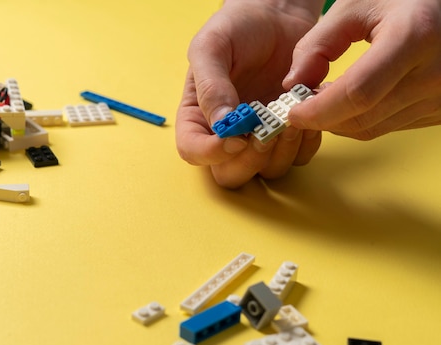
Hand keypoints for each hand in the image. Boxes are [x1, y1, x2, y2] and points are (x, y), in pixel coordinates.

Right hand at [176, 0, 323, 188]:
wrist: (277, 12)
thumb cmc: (237, 26)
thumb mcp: (212, 47)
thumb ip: (210, 86)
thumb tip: (221, 125)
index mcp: (198, 115)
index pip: (192, 151)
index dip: (210, 154)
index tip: (235, 138)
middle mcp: (227, 133)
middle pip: (228, 174)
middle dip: (248, 161)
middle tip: (266, 134)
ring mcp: (259, 136)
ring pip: (266, 171)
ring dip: (280, 153)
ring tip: (291, 119)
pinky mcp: (289, 133)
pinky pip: (298, 157)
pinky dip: (306, 143)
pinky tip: (307, 115)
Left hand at [285, 0, 440, 139]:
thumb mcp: (359, 5)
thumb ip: (319, 42)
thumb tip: (293, 83)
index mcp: (414, 38)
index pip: (357, 94)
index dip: (318, 110)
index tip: (293, 111)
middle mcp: (434, 74)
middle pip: (362, 118)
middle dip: (322, 117)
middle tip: (301, 104)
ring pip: (373, 128)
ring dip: (339, 121)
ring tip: (325, 96)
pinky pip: (389, 127)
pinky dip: (361, 119)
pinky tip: (352, 99)